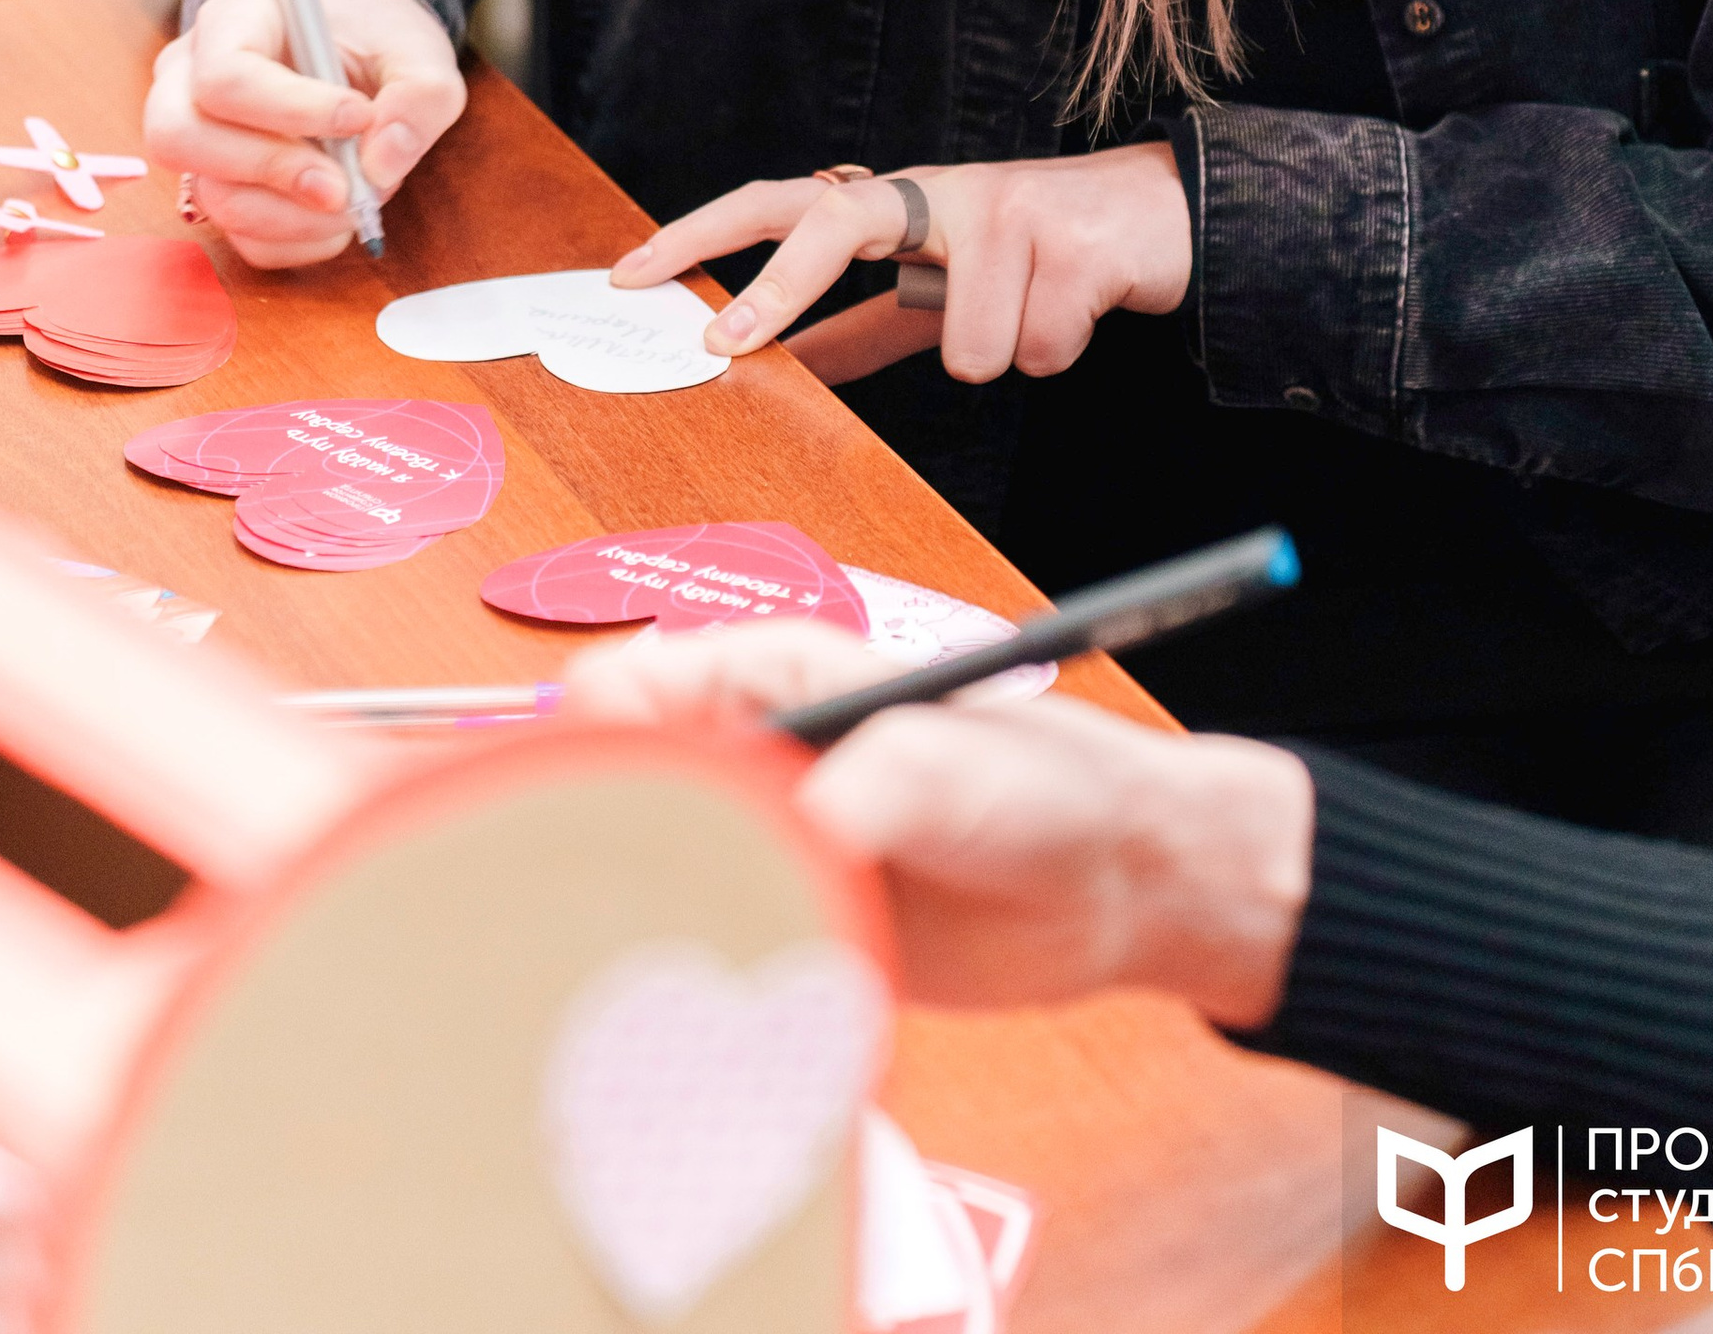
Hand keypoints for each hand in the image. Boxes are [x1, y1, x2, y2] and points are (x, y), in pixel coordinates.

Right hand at [142, 0, 463, 265]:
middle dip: (272, 170)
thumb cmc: (375, 44)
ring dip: (291, 215)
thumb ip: (418, 95)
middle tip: (345, 185)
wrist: (363, 63)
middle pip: (182, 137)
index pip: (225, 73)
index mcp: (233, 22)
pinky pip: (239, 237)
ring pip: (210, 196)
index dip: (288, 107)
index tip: (359, 116)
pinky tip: (336, 219)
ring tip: (355, 200)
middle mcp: (190, 80)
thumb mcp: (416, 52)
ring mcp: (196, 142)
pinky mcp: (219, 193)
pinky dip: (295, 241)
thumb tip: (382, 161)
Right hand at [566, 625, 1312, 1024]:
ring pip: (652, 888)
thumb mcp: (957, 769)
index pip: (628, 690)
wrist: (1115, 887)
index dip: (597, 750)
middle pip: (619, 799)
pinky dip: (703, 998)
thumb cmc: (1045, 787)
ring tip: (678, 991)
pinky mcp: (781, 930)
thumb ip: (874, 786)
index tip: (605, 823)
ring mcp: (758, 849)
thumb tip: (795, 830)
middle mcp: (747, 761)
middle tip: (635, 931)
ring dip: (656, 939)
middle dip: (609, 862)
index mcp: (768, 678)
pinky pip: (709, 962)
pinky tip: (712, 1034)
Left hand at [610, 146, 1193, 380]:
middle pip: (837, 217)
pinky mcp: (1069, 241)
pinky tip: (1078, 310)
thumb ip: (858, 328)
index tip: (633, 273)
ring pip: (967, 347)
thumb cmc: (1033, 254)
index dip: (703, 234)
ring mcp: (1003, 209)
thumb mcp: (934, 290)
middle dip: (781, 284)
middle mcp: (938, 192)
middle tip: (728, 345)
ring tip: (1037, 318)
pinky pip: (1035, 352)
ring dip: (1003, 354)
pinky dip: (1056, 351)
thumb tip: (781, 368)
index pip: (781, 203)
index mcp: (895, 201)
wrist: (1156, 218)